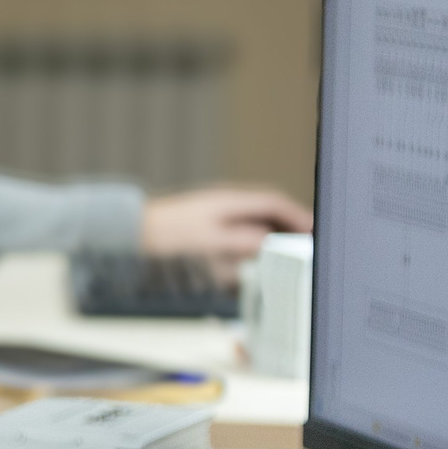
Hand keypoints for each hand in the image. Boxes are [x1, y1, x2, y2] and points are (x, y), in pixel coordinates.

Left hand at [139, 186, 312, 264]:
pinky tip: (259, 248)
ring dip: (274, 228)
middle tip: (308, 240)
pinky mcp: (209, 219)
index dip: (297, 215)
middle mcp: (227, 200)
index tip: (313, 229)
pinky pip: (241, 223)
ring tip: (290, 246)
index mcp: (231, 199)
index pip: (274, 202)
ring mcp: (218, 208)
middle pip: (269, 207)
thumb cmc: (167, 233)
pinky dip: (256, 234)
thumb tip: (271, 242)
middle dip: (290, 221)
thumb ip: (242, 240)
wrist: (134, 229)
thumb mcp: (210, 240)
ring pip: (256, 215)